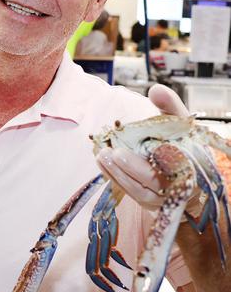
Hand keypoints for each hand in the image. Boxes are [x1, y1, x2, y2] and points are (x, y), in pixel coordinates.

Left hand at [95, 84, 195, 210]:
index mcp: (189, 165)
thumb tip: (155, 90)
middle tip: (113, 152)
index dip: (158, 157)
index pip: (174, 164)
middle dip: (131, 167)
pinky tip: (101, 162)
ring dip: (117, 173)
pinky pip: (129, 192)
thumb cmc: (182, 143)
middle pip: (152, 181)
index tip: (140, 147)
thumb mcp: (179, 123)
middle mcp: (177, 185)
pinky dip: (114, 177)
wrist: (186, 172)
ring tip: (102, 155)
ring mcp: (161, 197)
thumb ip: (169, 106)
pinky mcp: (147, 201)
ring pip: (138, 190)